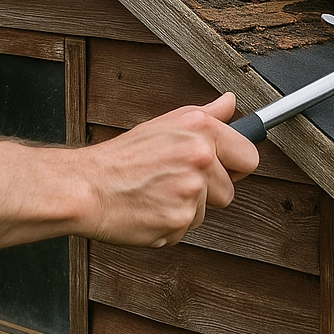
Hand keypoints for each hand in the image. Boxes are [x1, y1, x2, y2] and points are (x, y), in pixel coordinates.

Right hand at [73, 93, 258, 247]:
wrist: (84, 187)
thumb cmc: (123, 157)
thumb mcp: (167, 123)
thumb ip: (207, 115)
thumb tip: (230, 103)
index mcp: (201, 130)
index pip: (249, 157)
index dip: (235, 167)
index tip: (221, 169)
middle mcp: (200, 158)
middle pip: (229, 192)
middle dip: (208, 193)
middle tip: (174, 182)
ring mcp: (190, 191)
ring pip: (206, 213)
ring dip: (185, 209)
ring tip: (156, 193)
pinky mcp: (177, 221)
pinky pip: (185, 231)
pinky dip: (168, 226)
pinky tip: (148, 209)